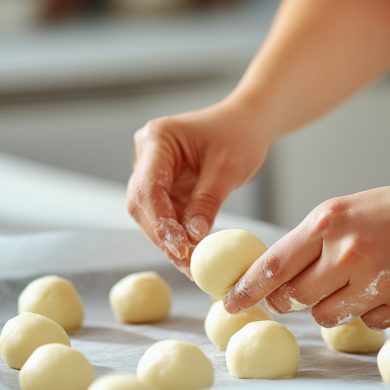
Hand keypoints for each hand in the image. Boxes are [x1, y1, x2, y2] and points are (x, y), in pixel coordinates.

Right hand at [127, 97, 271, 276]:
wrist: (246, 124)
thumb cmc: (239, 135)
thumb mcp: (228, 168)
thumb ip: (208, 201)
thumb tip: (193, 237)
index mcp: (158, 139)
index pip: (149, 187)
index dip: (160, 222)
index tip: (180, 248)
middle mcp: (147, 155)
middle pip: (143, 204)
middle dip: (163, 236)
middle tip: (187, 265)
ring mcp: (153, 171)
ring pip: (151, 214)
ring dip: (170, 240)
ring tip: (193, 265)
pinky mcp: (165, 185)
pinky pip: (165, 214)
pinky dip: (178, 234)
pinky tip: (193, 253)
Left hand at [224, 170, 389, 329]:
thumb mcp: (344, 211)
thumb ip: (309, 242)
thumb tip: (277, 275)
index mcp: (327, 222)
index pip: (271, 266)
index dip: (246, 289)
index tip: (230, 302)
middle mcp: (346, 253)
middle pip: (293, 297)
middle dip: (287, 298)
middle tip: (296, 290)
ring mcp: (374, 282)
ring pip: (323, 316)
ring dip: (327, 305)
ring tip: (349, 282)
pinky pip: (362, 323)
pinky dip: (363, 311)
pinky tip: (380, 287)